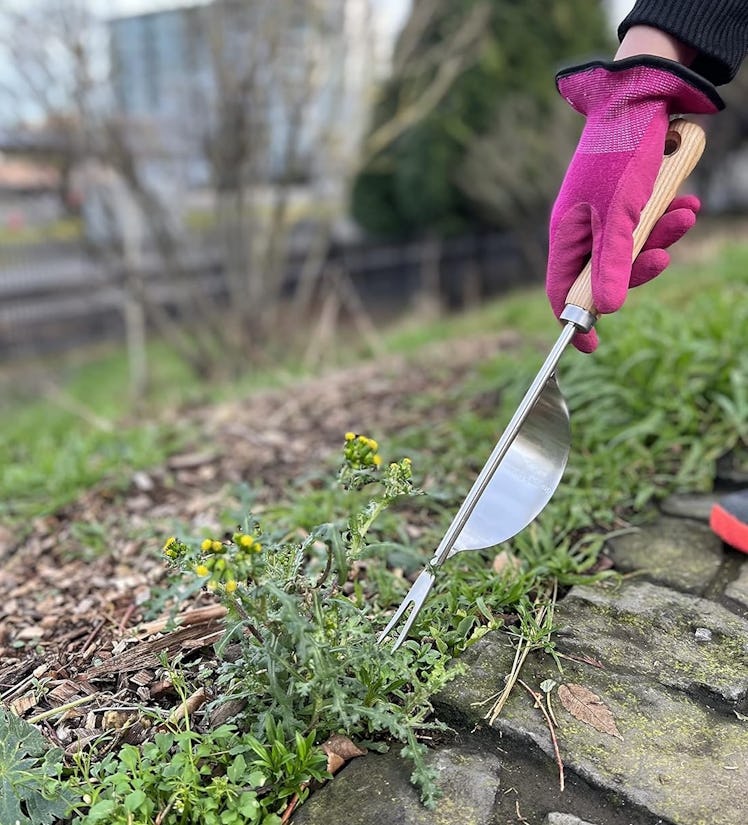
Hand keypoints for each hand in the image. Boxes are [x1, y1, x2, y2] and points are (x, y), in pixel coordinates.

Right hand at [546, 58, 720, 351]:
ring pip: (633, 251)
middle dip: (639, 269)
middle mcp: (583, 230)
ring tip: (686, 215)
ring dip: (663, 238)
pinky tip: (688, 204)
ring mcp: (606, 217)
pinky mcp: (629, 203)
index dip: (574, 320)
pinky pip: (648, 227)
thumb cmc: (620, 154)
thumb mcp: (618, 215)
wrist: (644, 96)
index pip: (561, 291)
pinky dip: (669, 219)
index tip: (591, 347)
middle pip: (605, 275)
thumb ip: (612, 264)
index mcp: (566, 235)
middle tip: (663, 258)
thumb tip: (606, 312)